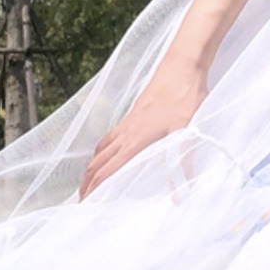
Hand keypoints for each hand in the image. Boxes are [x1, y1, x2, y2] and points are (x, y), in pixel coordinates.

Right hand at [78, 53, 207, 199]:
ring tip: (89, 180)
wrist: (182, 65)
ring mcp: (128, 122)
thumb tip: (180, 196)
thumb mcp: (188, 132)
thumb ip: (182, 164)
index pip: (107, 170)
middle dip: (87, 181)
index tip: (85, 203)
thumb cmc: (185, 96)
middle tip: (81, 199)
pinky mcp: (133, 114)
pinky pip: (110, 136)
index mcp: (136, 140)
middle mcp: (126, 132)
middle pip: (98, 161)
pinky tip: (108, 151)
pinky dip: (102, 149)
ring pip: (101, 148)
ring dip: (92, 166)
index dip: (94, 188)